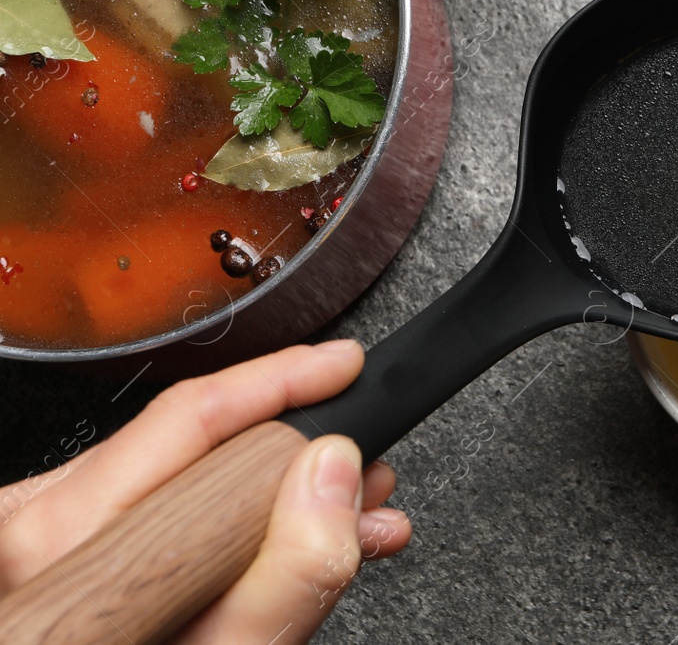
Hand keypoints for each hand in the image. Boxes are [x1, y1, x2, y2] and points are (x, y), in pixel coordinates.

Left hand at [0, 341, 411, 643]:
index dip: (283, 384)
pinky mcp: (50, 570)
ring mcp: (36, 555)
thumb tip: (340, 477)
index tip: (346, 368)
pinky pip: (149, 522)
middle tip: (372, 471)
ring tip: (350, 522)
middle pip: (189, 450)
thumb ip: (283, 581)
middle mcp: (33, 536)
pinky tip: (284, 551)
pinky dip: (227, 531)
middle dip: (299, 456)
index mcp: (51, 544)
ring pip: (178, 489)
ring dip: (274, 501)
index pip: (188, 420)